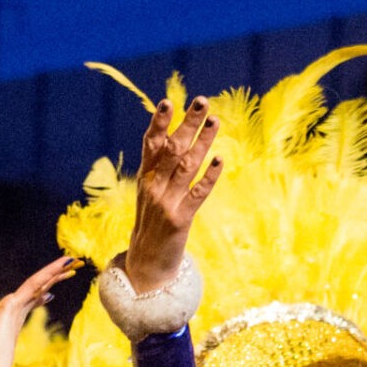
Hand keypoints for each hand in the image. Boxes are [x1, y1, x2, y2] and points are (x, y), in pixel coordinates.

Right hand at [121, 97, 221, 295]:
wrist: (145, 265)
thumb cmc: (151, 224)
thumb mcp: (149, 193)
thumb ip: (158, 167)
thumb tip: (173, 136)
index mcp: (145, 179)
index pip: (151, 145)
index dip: (159, 123)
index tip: (168, 102)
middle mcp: (154, 188)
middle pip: (172, 149)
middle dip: (187, 124)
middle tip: (202, 101)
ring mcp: (167, 203)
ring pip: (187, 166)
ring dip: (202, 142)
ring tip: (215, 120)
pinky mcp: (181, 219)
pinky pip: (198, 194)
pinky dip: (210, 176)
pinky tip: (220, 159)